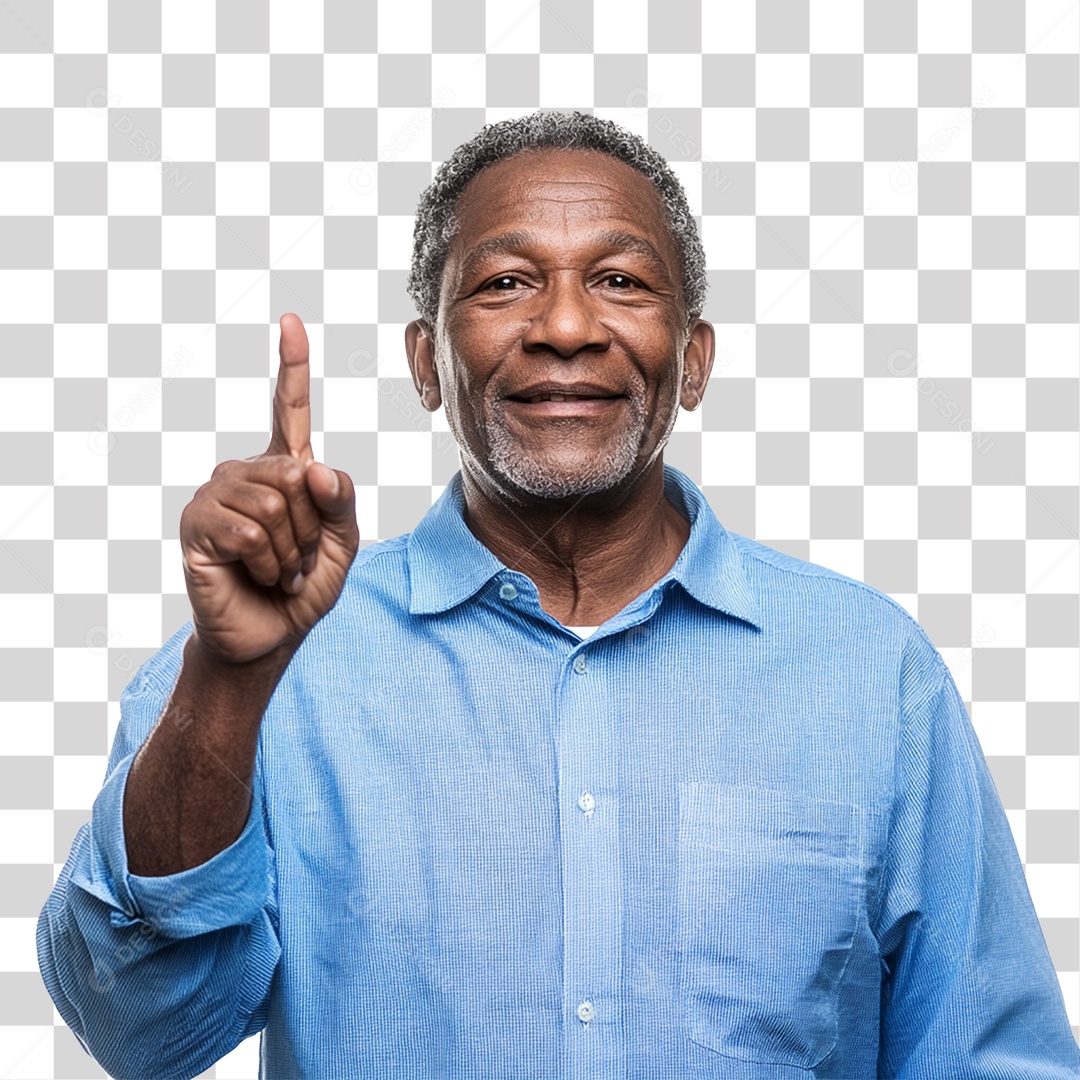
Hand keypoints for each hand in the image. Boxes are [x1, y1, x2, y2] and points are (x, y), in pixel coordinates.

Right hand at [179, 313, 359, 663]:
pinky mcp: (197, 524)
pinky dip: (267, 564)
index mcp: (284, 468)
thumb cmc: (302, 587)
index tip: (290, 320)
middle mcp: (246, 471)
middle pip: (298, 476)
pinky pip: (251, 532)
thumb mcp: (342, 545)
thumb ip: (341, 503)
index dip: (291, 364)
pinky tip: (256, 576)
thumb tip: (312, 468)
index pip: (287, 408)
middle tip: (296, 559)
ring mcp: (216, 494)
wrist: (269, 636)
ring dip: (290, 552)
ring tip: (276, 570)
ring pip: (276, 505)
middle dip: (312, 530)